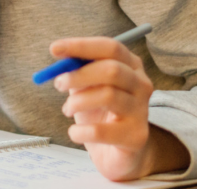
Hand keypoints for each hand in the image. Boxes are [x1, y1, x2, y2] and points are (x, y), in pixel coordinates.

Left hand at [48, 37, 188, 180]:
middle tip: (58, 83)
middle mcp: (141, 85)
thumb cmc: (100, 113)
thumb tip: (60, 56)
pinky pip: (102, 131)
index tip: (54, 48)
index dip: (81, 46)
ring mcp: (142, 111)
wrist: (117, 152)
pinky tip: (75, 132)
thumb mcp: (87, 87)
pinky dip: (80, 131)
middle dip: (79, 75)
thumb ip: (77, 70)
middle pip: (112, 70)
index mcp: (131, 66)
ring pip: (108, 96)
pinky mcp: (136, 137)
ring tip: (67, 109)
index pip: (110, 47)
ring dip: (77, 102)